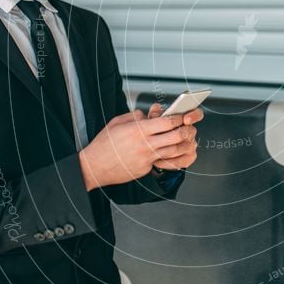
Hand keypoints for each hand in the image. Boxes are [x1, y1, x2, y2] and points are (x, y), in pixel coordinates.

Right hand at [78, 107, 197, 190]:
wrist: (94, 166)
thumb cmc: (103, 145)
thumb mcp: (117, 122)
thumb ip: (134, 117)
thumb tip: (145, 115)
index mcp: (138, 130)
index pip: (167, 122)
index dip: (178, 118)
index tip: (181, 116)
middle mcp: (145, 144)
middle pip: (175, 136)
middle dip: (186, 131)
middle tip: (189, 128)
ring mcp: (146, 158)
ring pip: (174, 151)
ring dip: (184, 145)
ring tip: (187, 140)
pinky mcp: (145, 168)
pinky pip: (163, 162)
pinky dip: (172, 157)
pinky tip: (175, 153)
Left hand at [147, 102, 202, 170]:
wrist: (151, 150)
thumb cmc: (154, 133)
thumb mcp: (151, 121)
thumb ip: (154, 114)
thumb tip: (156, 109)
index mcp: (184, 119)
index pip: (196, 114)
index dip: (194, 115)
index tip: (186, 119)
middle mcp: (189, 132)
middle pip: (191, 131)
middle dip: (178, 134)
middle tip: (163, 137)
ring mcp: (190, 145)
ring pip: (186, 147)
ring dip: (171, 149)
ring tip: (156, 151)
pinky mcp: (188, 158)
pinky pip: (182, 161)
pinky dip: (169, 162)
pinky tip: (158, 160)